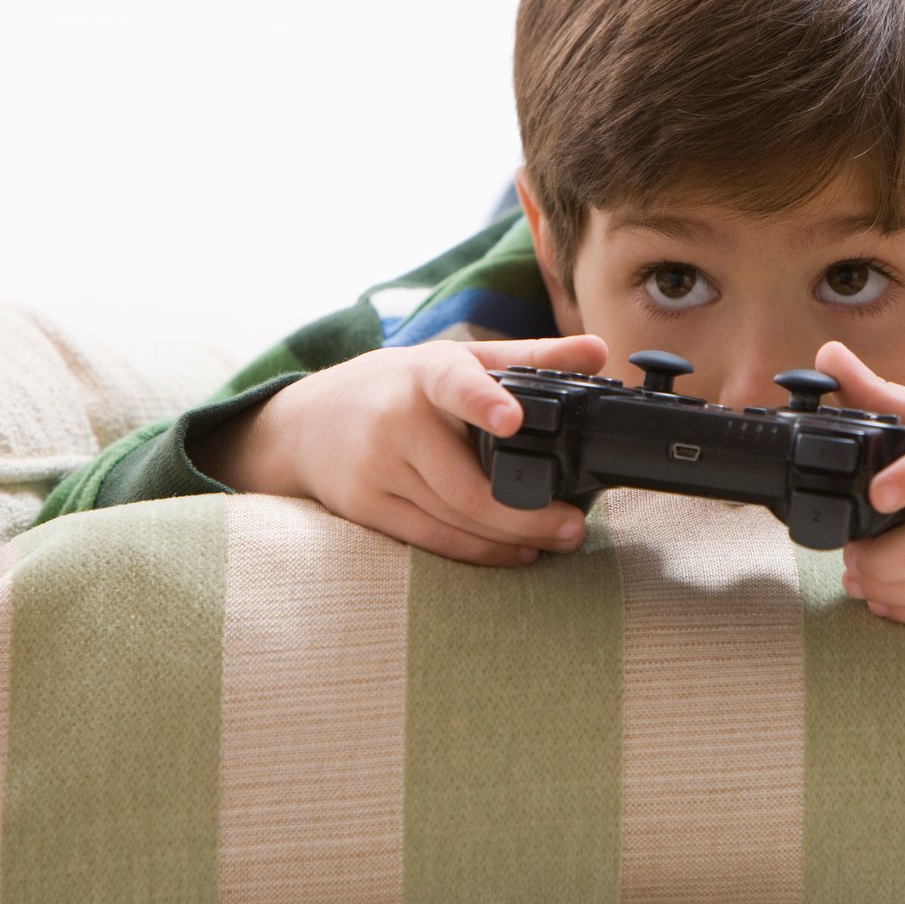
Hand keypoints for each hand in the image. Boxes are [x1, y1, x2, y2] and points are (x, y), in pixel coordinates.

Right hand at [234, 334, 610, 567]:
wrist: (303, 422)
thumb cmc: (396, 387)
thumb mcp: (455, 362)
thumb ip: (530, 358)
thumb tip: (600, 351)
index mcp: (426, 374)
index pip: (456, 385)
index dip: (482, 402)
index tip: (511, 418)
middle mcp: (397, 420)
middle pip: (469, 483)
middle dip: (528, 513)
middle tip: (575, 526)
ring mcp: (377, 469)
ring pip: (454, 518)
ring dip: (511, 537)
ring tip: (557, 540)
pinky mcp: (365, 507)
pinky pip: (432, 540)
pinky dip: (478, 552)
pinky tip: (515, 552)